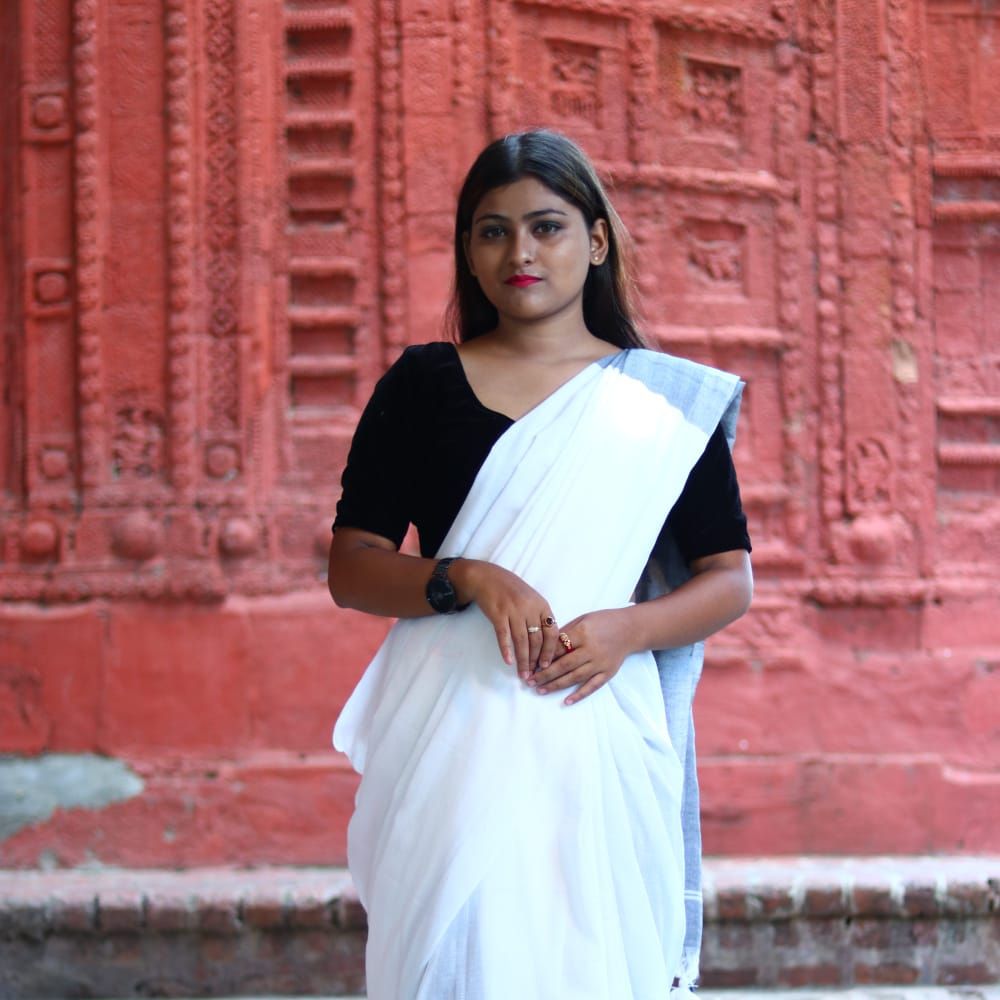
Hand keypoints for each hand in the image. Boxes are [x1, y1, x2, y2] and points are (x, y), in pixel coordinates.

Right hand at [450, 559, 559, 679]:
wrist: (487, 577)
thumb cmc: (511, 590)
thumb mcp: (531, 599)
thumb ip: (540, 617)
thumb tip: (546, 644)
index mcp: (542, 605)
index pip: (552, 632)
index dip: (550, 651)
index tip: (546, 665)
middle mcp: (530, 608)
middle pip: (537, 639)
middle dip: (535, 660)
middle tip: (533, 675)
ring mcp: (514, 610)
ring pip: (522, 640)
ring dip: (523, 660)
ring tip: (522, 674)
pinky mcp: (498, 613)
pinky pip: (504, 635)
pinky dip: (506, 649)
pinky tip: (508, 661)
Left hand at [526, 608, 633, 704]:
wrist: (630, 629)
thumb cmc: (603, 621)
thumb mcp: (582, 619)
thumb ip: (565, 632)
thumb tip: (547, 646)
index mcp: (582, 633)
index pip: (558, 647)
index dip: (542, 657)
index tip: (530, 664)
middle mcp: (590, 650)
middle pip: (563, 665)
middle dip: (544, 674)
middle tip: (529, 681)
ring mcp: (599, 663)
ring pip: (574, 677)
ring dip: (555, 685)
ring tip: (540, 690)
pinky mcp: (607, 673)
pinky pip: (591, 686)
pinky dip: (579, 695)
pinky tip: (566, 701)